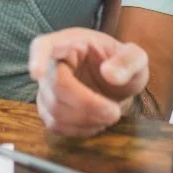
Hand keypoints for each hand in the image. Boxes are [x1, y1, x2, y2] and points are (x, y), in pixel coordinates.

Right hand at [29, 27, 148, 136]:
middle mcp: (53, 63)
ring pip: (53, 109)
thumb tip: (109, 74)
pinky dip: (78, 130)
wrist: (118, 84)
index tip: (36, 73)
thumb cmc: (123, 65)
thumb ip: (128, 62)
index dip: (36, 59)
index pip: (43, 46)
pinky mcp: (50, 108)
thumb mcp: (136, 58)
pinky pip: (55, 124)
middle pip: (55, 86)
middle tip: (114, 112)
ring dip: (84, 120)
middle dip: (86, 105)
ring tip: (108, 116)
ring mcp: (48, 87)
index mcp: (70, 43)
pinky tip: (95, 123)